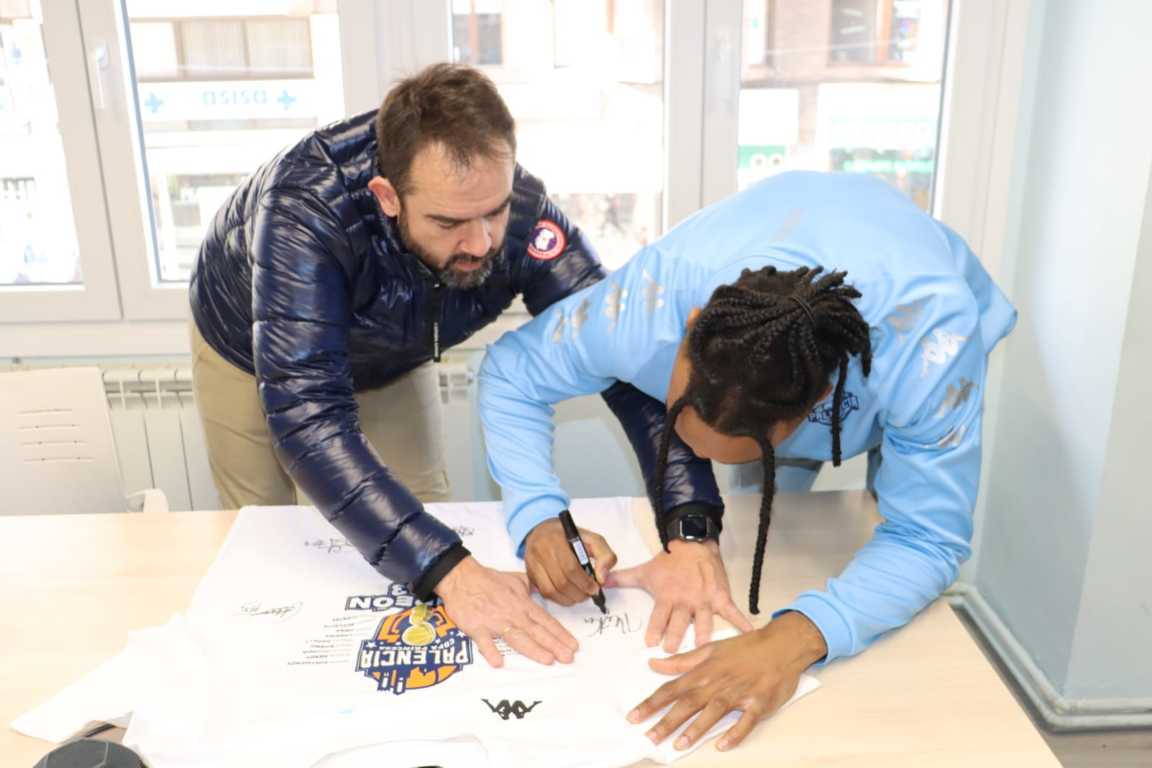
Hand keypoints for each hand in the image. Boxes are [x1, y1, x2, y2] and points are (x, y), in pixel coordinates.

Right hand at [434, 555, 578, 667]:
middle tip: (568, 657)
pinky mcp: (477, 627)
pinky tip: (498, 662)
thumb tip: (542, 591)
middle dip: (554, 645)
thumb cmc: (488, 579)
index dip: (560, 634)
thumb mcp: (516, 579)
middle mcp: (512, 614)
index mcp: (522, 603)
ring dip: (533, 649)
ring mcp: (494, 622)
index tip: (573, 645)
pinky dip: (490, 651)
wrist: (461, 577)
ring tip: (548, 660)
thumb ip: (530, 587)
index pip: (546, 621)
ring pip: (517, 638)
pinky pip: (484, 641)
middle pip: (536, 632)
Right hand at [523, 518, 617, 605]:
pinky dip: (559, 598)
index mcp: (557, 540)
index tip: (595, 587)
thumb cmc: (568, 536)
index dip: (585, 582)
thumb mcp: (593, 539)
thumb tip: (602, 578)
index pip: (571, 567)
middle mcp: (541, 551)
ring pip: (551, 591)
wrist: (542, 530)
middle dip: (579, 593)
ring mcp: (532, 564)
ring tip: (580, 595)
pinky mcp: (529, 574)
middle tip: (589, 593)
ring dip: (569, 599)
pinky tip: (568, 594)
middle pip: (561, 582)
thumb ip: (605, 555)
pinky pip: (544, 593)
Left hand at [605, 540, 752, 650]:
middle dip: (675, 637)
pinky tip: (749, 636)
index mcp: (667, 596)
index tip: (651, 645)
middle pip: (679, 623)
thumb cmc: (669, 561)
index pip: (658, 616)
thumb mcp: (645, 570)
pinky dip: (741, 624)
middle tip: (672, 652)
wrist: (693, 543)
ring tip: (702, 651)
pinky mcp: (721, 597)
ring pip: (703, 622)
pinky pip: (732, 613)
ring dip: (702, 636)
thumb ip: (623, 579)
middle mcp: (685, 601)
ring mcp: (704, 600)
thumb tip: (600, 581)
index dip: (655, 629)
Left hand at [627, 611, 826, 751]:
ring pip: (713, 712)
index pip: (672, 688)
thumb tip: (654, 663)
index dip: (652, 703)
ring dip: (696, 729)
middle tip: (649, 737)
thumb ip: (681, 661)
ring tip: (678, 744)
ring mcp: (739, 694)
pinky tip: (723, 745)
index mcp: (704, 671)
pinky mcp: (758, 704)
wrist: (781, 645)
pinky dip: (735, 733)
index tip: (634, 716)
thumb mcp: (710, 649)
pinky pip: (746, 721)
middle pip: (688, 703)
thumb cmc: (745, 648)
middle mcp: (718, 683)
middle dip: (667, 721)